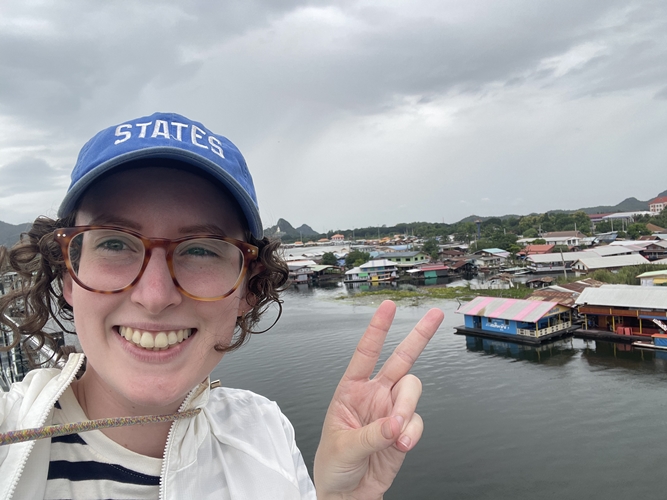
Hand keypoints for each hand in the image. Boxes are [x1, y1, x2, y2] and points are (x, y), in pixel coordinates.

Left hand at [314, 300, 443, 499]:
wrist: (348, 493)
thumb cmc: (334, 464)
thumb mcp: (343, 446)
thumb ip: (371, 434)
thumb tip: (395, 423)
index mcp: (351, 389)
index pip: (366, 352)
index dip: (377, 329)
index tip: (388, 307)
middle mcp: (375, 394)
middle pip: (402, 358)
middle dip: (419, 336)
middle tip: (435, 316)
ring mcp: (392, 410)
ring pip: (413, 391)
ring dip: (408, 408)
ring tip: (397, 432)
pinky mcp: (406, 429)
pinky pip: (418, 420)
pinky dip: (413, 431)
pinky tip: (401, 444)